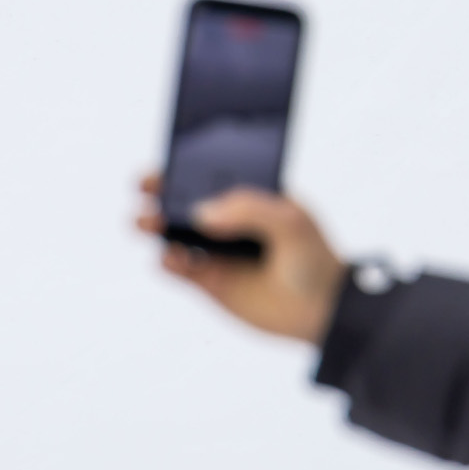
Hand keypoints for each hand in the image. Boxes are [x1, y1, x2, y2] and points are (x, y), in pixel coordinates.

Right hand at [136, 175, 346, 344]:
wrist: (324, 312)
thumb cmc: (314, 258)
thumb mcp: (291, 222)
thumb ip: (249, 209)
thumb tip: (201, 212)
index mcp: (250, 195)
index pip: (214, 172)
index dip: (188, 163)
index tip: (169, 157)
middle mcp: (229, 220)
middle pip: (187, 199)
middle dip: (162, 190)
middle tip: (145, 185)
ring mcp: (217, 250)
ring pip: (176, 233)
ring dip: (156, 224)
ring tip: (144, 222)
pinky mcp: (210, 282)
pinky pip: (180, 268)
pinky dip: (168, 261)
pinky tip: (169, 257)